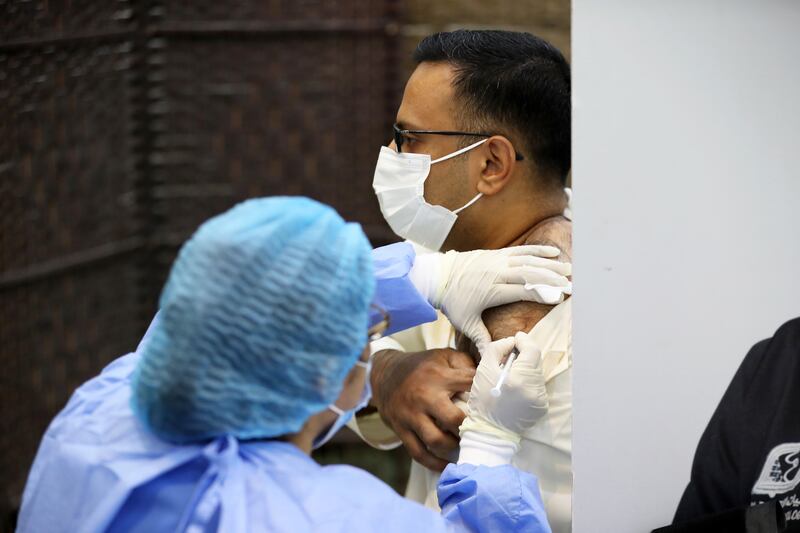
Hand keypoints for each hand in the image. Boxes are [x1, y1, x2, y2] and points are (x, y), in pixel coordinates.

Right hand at [370, 348, 475, 470]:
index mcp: (438, 376)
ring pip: (436, 440)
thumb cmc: (421, 366)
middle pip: (453, 420)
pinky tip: (447, 466)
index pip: (469, 385)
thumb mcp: (442, 356)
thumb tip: (486, 378)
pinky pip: (418, 453)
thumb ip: (465, 363)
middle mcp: (424, 396)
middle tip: (478, 431)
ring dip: (453, 446)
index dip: (484, 396)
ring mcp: (411, 415)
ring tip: (463, 444)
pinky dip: (434, 463)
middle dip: (469, 428)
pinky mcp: (401, 429)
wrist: (384, 373)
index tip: (494, 406)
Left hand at [433, 245, 570, 351]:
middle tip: (572, 285)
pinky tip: (553, 253)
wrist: (438, 275)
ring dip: (550, 265)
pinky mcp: (496, 253)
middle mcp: (497, 272)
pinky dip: (537, 251)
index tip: (559, 297)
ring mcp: (497, 260)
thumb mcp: (465, 322)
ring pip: (528, 261)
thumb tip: (489, 360)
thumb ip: (481, 339)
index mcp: (492, 290)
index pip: (522, 290)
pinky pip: (521, 250)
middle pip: (530, 274)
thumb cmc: (452, 300)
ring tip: (569, 269)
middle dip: (553, 279)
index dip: (542, 293)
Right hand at [464, 332, 547, 437]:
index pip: (531, 350)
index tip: (515, 339)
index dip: (523, 341)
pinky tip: (515, 389)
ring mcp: (540, 399)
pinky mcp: (542, 407)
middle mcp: (534, 389)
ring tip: (510, 377)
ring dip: (525, 370)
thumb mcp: (483, 369)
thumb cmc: (483, 400)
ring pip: (536, 373)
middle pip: (534, 361)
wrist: (489, 431)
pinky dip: (528, 383)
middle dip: (523, 356)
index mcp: (519, 379)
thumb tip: (511, 341)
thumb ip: (497, 348)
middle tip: (508, 360)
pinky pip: (537, 387)